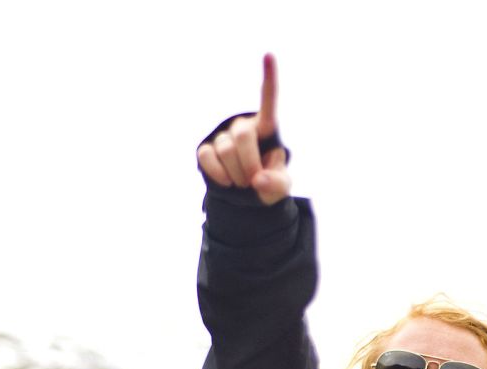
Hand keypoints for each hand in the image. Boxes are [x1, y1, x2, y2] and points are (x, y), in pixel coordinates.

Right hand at [196, 53, 289, 204]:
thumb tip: (257, 180)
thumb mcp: (280, 187)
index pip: (269, 101)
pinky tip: (227, 182)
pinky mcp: (206, 148)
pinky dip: (218, 174)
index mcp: (267, 128)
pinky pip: (207, 157)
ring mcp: (223, 136)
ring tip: (243, 183)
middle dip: (250, 163)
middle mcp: (244, 126)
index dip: (270, 78)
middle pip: (243, 135)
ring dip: (236, 174)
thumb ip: (276, 184)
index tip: (269, 55)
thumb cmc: (268, 183)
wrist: (246, 195)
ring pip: (225, 149)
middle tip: (254, 181)